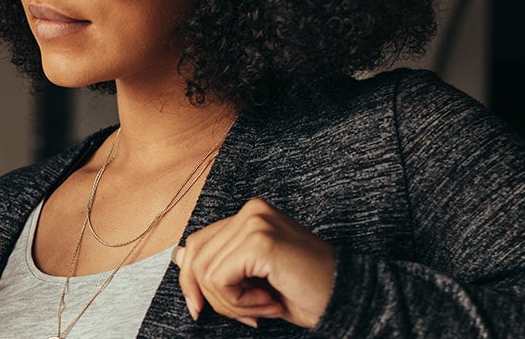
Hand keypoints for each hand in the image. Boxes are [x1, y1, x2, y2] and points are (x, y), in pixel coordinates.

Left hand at [173, 198, 334, 328]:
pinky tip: (269, 304)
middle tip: (246, 313)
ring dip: (231, 303)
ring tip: (264, 307)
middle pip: (195, 256)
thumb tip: (178, 258)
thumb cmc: (305, 291)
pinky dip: (239, 303)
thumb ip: (218, 263)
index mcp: (249, 215)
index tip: (201, 308)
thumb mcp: (251, 277)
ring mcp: (255, 222)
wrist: (347, 299)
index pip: (197, 243)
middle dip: (212, 296)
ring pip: (206, 272)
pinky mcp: (260, 241)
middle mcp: (251, 211)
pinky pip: (221, 280)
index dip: (192, 280)